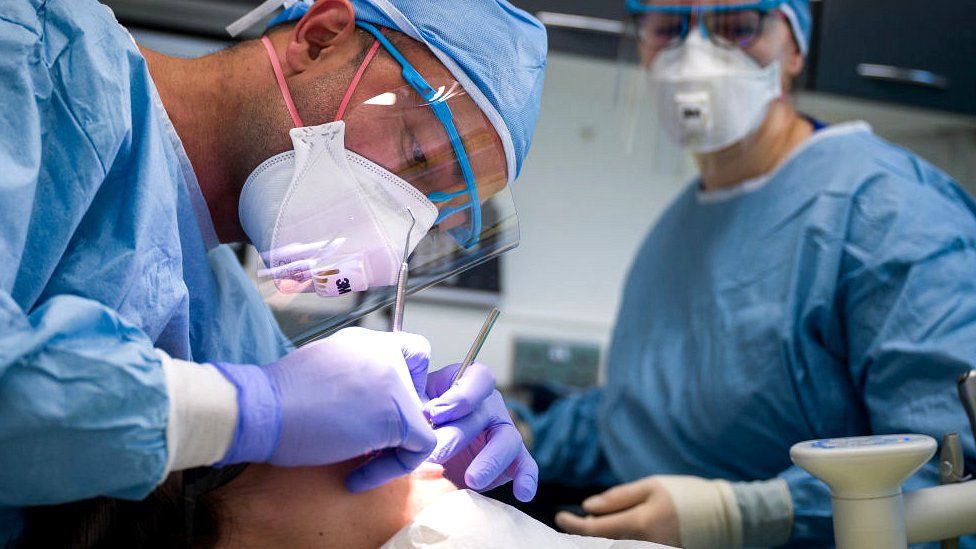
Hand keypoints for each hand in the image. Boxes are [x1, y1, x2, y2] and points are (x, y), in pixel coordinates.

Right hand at [214, 327, 434, 491]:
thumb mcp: (322, 373)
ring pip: (420, 420)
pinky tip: (358, 476)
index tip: (381, 408)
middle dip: (400, 420)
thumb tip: (368, 406)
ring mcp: (395, 381)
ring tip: (360, 463)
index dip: (409, 383)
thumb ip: (353, 380)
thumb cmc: (278, 400)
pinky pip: (421, 446)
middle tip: (370, 443)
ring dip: (394, 447)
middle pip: (420, 389)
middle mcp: (386, 353)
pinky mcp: (397, 414)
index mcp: (366, 341)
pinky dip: (394, 468)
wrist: (262, 409)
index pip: (414, 352)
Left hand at [423, 362, 538, 501]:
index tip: (434, 414)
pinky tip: (522, 494)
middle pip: (483, 415)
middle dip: (457, 437)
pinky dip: (526, 478)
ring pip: (507, 440)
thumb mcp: (414, 406)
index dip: (460, 395)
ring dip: (490, 461)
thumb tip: (418, 415)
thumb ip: (416, 405)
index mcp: (468, 385)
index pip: (478, 379)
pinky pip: (526, 465)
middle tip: (436, 455)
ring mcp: (504, 431)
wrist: (426, 454)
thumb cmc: (419, 423)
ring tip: (472, 480)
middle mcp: (490, 405)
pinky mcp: (512, 459)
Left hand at [555, 476, 679, 545]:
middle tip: (574, 523)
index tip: (559, 517)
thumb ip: (617, 497)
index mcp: (640, 524)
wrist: (725, 516)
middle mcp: (644, 545)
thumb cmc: (686, 495)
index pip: (595, 530)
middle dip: (584, 536)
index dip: (573, 525)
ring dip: (599, 541)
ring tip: (592, 528)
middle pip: (602, 546)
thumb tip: (588, 506)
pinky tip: (612, 535)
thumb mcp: (651, 486)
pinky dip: (616, 543)